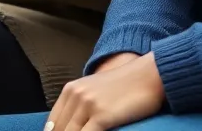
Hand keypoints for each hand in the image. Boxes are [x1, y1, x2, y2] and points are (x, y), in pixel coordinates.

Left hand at [45, 52, 164, 130]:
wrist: (149, 76)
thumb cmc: (125, 86)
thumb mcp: (95, 89)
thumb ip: (79, 104)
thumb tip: (68, 126)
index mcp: (70, 90)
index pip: (52, 123)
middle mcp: (76, 96)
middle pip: (58, 130)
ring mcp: (88, 105)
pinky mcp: (102, 115)